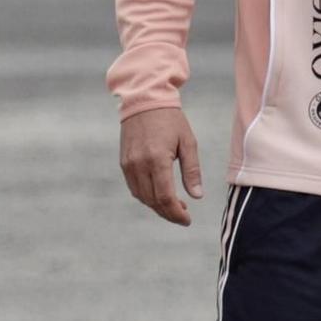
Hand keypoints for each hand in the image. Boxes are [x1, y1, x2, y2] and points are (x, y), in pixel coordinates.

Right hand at [120, 106, 203, 225]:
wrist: (144, 100)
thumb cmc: (170, 120)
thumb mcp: (188, 142)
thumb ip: (192, 170)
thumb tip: (197, 196)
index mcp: (158, 159)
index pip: (165, 198)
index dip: (176, 214)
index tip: (187, 220)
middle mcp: (140, 164)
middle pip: (153, 201)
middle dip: (168, 213)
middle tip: (183, 215)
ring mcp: (129, 164)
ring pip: (142, 197)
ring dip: (157, 206)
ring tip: (173, 205)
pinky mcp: (124, 162)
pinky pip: (134, 187)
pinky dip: (146, 196)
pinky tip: (159, 194)